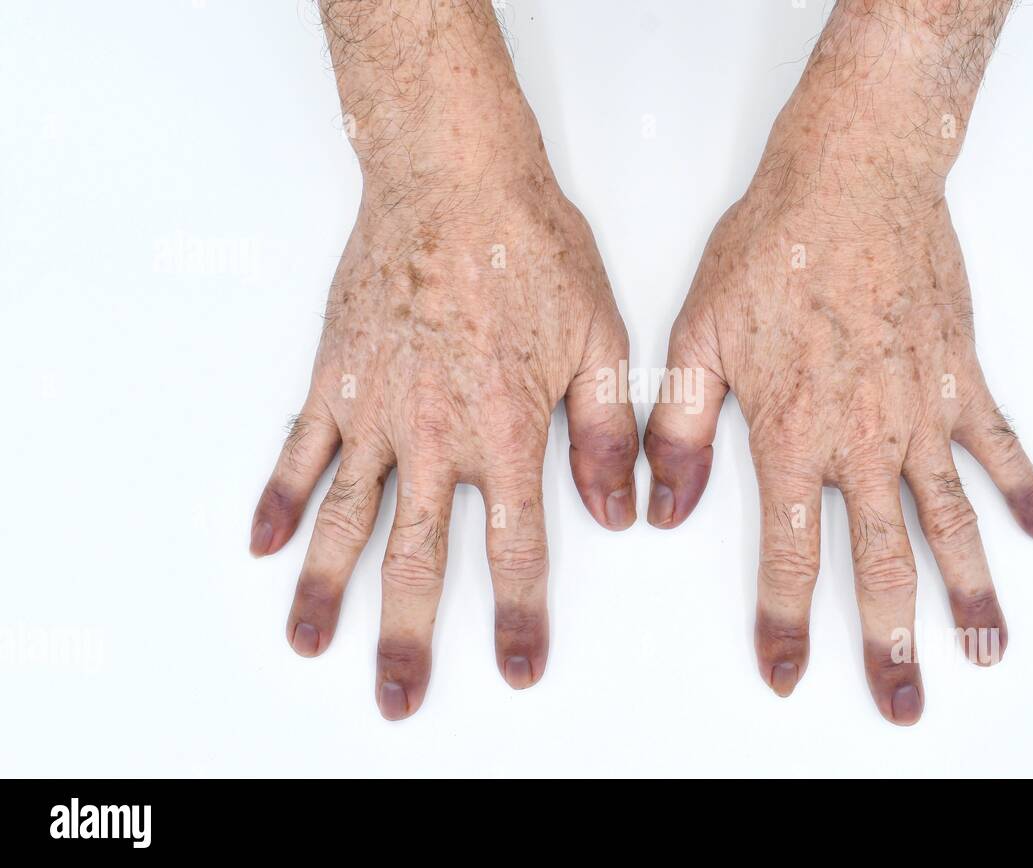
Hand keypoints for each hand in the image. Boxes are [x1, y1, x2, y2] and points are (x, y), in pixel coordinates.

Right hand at [249, 1, 636, 719]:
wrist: (453, 178)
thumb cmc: (529, 248)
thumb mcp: (600, 339)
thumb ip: (606, 431)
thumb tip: (620, 509)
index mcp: (505, 430)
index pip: (516, 549)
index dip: (520, 617)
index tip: (517, 667)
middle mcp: (434, 433)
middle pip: (418, 557)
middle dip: (410, 635)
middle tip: (398, 695)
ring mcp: (375, 409)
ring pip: (345, 517)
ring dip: (328, 587)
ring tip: (313, 641)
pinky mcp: (335, 377)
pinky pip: (299, 451)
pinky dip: (278, 499)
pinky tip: (263, 544)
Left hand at [644, 0, 1032, 724]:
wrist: (852, 180)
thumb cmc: (775, 250)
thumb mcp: (698, 336)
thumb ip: (679, 428)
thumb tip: (661, 508)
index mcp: (794, 435)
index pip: (787, 553)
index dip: (784, 622)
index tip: (789, 674)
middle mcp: (864, 438)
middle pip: (882, 562)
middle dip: (891, 640)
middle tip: (904, 699)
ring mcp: (921, 413)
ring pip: (951, 521)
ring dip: (971, 591)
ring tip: (985, 647)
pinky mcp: (960, 378)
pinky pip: (1001, 447)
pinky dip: (1025, 492)